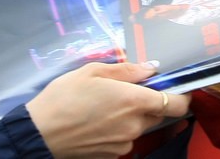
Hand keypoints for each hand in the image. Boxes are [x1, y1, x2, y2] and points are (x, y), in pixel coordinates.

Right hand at [25, 61, 189, 158]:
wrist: (38, 133)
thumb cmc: (65, 97)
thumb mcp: (93, 71)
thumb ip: (127, 70)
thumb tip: (151, 69)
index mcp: (135, 101)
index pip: (176, 103)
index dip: (181, 96)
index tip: (174, 88)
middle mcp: (135, 126)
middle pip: (157, 114)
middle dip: (149, 103)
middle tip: (127, 92)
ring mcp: (124, 143)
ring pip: (139, 127)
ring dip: (132, 117)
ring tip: (104, 107)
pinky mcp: (112, 155)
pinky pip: (124, 139)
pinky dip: (118, 130)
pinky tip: (97, 122)